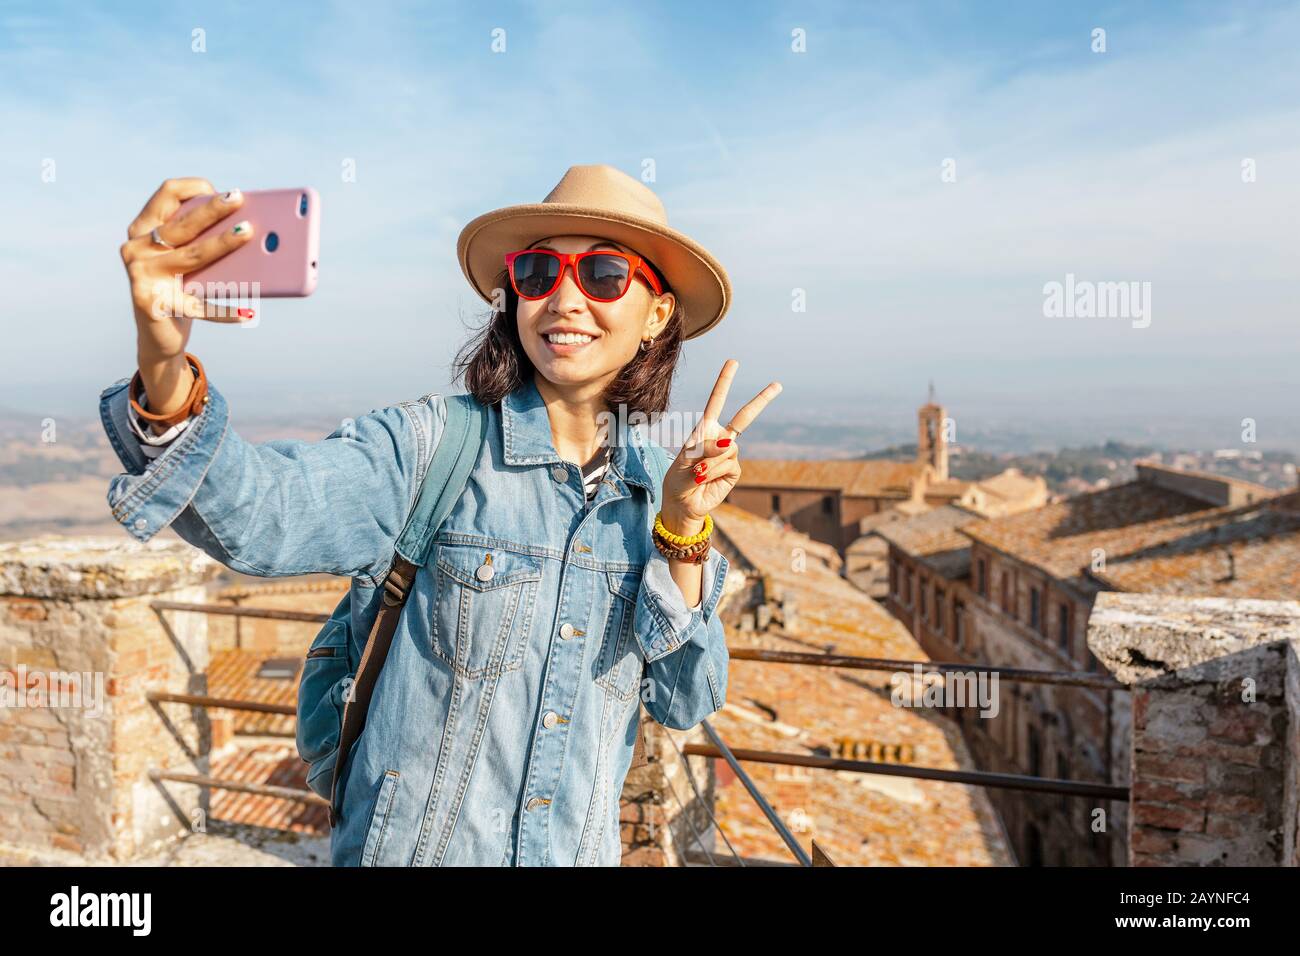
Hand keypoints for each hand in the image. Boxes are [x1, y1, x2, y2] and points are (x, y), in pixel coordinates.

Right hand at [120, 177, 254, 363]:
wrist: (158, 335)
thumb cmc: (180, 287)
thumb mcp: (184, 258)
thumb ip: (199, 238)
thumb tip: (245, 223)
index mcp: (144, 228)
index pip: (166, 194)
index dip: (193, 188)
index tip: (219, 190)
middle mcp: (137, 248)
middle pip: (183, 224)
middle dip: (212, 210)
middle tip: (238, 199)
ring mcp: (141, 275)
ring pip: (192, 255)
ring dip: (222, 243)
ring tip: (248, 233)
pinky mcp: (152, 304)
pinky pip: (197, 306)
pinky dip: (224, 312)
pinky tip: (247, 313)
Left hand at [659, 359, 781, 535]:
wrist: (682, 503)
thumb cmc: (678, 479)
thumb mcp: (684, 461)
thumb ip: (705, 450)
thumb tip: (730, 444)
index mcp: (704, 429)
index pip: (716, 402)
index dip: (724, 382)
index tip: (734, 362)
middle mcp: (720, 438)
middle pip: (744, 417)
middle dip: (761, 400)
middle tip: (779, 384)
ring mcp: (729, 455)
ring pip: (728, 449)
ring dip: (710, 461)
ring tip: (697, 473)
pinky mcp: (734, 470)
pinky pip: (728, 465)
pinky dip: (713, 471)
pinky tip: (704, 479)